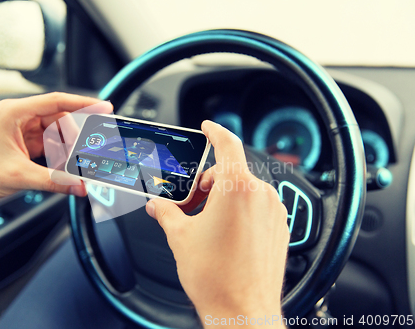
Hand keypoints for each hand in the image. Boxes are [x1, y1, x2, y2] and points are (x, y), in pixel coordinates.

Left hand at [0, 92, 110, 204]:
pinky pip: (50, 143)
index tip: (103, 106)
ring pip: (57, 132)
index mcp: (14, 113)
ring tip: (71, 164)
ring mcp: (23, 128)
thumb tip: (79, 185)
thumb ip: (54, 181)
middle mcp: (19, 116)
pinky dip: (59, 154)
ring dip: (66, 148)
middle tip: (86, 153)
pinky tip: (63, 165)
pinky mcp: (25, 141)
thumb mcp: (19, 176)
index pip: (56, 101)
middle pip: (60, 119)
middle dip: (74, 137)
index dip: (84, 103)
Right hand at [146, 120, 289, 325]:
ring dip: (224, 198)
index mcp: (237, 189)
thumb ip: (167, 213)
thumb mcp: (181, 237)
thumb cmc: (217, 278)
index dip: (216, 132)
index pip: (228, 145)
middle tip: (190, 203)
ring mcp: (274, 212)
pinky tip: (225, 233)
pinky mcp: (280, 228)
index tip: (209, 127)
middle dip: (208, 183)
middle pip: (231, 172)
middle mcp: (260, 196)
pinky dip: (240, 210)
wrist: (242, 311)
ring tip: (206, 223)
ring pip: (244, 190)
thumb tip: (158, 205)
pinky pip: (257, 206)